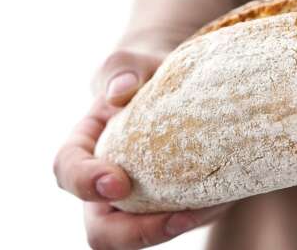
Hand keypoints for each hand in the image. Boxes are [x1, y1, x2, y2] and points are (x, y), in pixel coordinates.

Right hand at [54, 51, 231, 248]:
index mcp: (85, 146)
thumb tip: (120, 90)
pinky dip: (205, 213)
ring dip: (180, 226)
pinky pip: (185, 221)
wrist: (179, 81)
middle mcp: (106, 185)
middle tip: (178, 217)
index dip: (86, 183)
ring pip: (146, 234)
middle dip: (136, 233)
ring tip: (217, 201)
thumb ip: (123, 68)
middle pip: (102, 231)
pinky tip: (229, 194)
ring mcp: (139, 201)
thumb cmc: (147, 72)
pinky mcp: (174, 205)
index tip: (118, 181)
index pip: (68, 171)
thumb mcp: (134, 62)